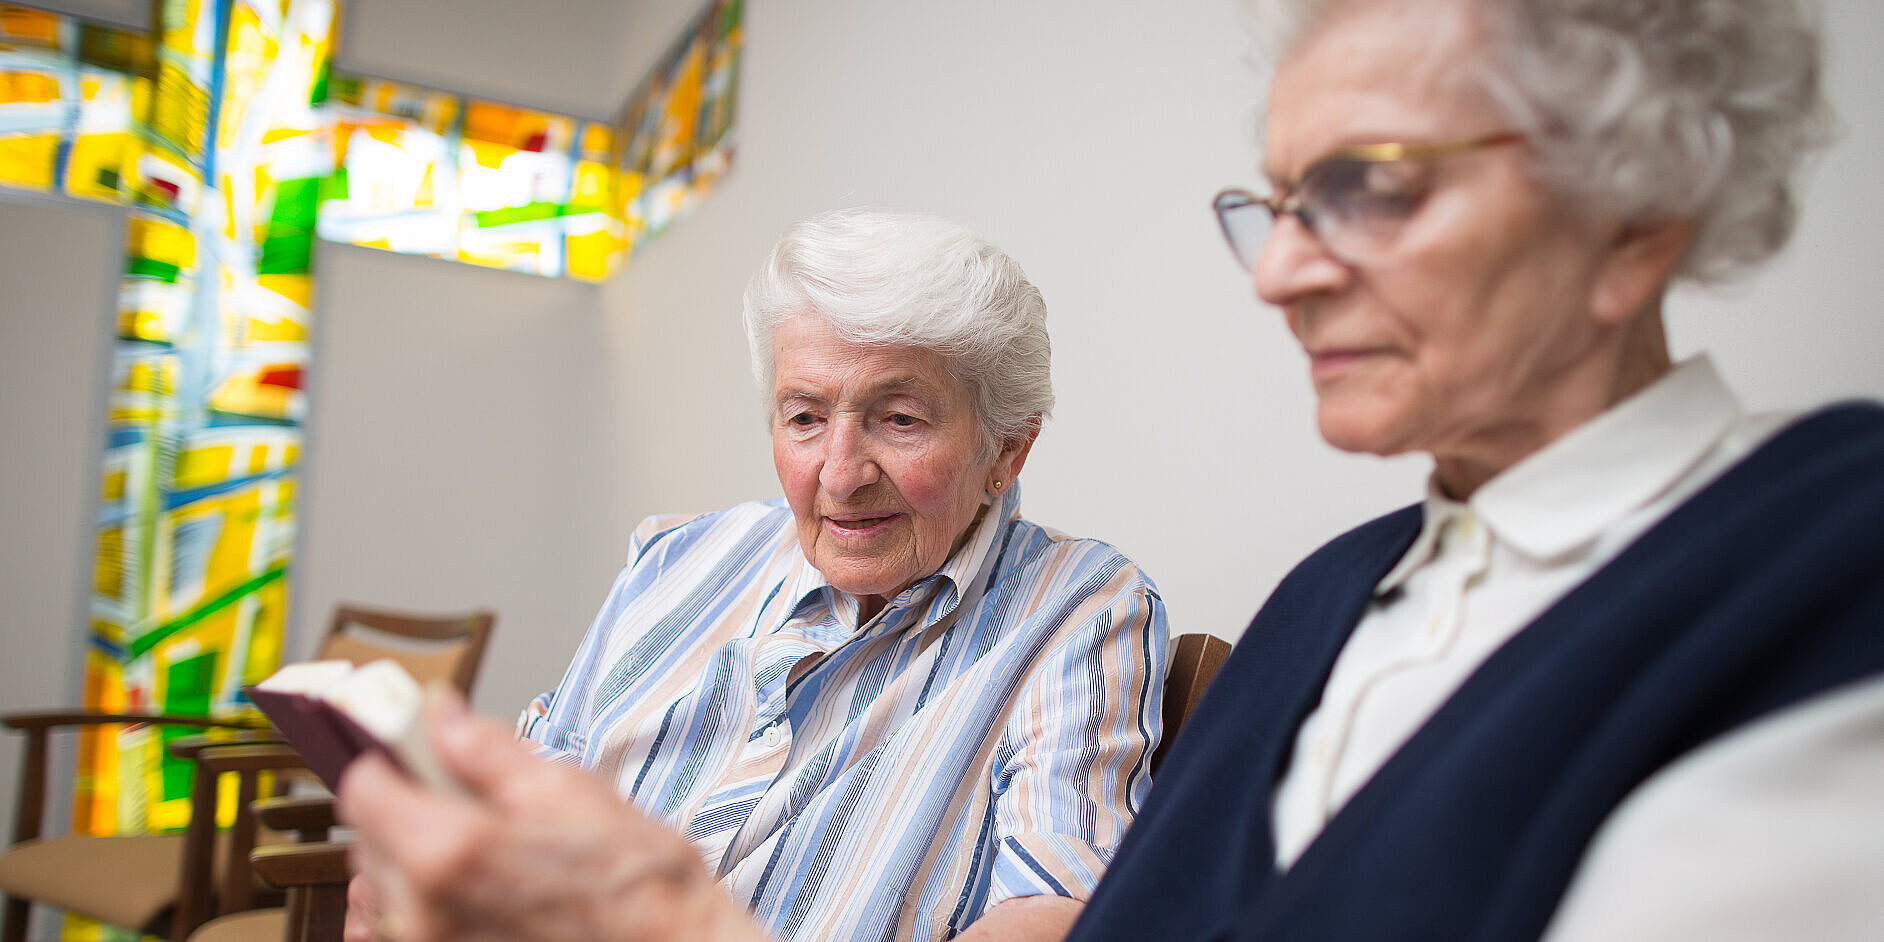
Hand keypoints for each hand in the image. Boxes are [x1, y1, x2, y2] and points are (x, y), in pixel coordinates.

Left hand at [336, 689, 768, 941]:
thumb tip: (442, 715)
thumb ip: (488, 751)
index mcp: (448, 850)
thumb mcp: (569, 791)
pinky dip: (416, 905)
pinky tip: (466, 893)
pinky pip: (400, 930)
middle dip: (405, 808)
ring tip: (477, 852)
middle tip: (464, 798)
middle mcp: (423, 910)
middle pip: (367, 838)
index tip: (410, 753)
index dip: (387, 759)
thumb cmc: (640, 885)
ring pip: (383, 887)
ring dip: (410, 858)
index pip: (361, 789)